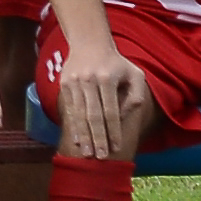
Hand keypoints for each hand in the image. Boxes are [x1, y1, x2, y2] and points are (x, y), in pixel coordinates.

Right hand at [52, 31, 146, 163]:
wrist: (89, 43)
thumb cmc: (116, 63)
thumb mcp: (134, 74)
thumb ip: (136, 95)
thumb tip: (125, 116)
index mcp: (108, 78)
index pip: (111, 111)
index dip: (114, 131)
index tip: (117, 147)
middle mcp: (89, 80)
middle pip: (93, 116)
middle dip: (98, 139)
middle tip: (101, 157)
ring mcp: (74, 82)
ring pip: (79, 114)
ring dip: (84, 136)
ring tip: (88, 154)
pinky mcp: (64, 84)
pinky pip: (69, 109)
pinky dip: (73, 126)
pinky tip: (76, 140)